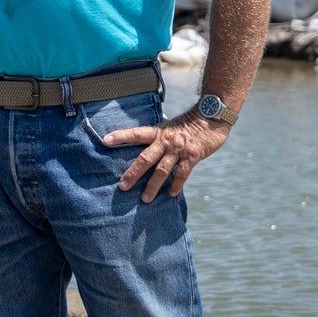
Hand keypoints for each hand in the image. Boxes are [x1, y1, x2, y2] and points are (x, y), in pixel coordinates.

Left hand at [102, 108, 228, 201]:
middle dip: (133, 174)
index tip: (105, 140)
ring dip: (152, 186)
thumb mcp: (171, 125)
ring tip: (144, 199)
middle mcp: (165, 141)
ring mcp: (178, 150)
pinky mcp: (192, 157)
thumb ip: (160, 134)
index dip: (121, 136)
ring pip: (162, 171)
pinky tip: (170, 194)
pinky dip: (175, 185)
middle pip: (145, 158)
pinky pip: (181, 174)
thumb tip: (146, 137)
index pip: (136, 133)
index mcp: (158, 132)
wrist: (212, 117)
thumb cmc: (190, 123)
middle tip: (122, 187)